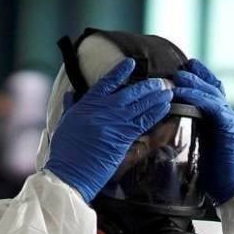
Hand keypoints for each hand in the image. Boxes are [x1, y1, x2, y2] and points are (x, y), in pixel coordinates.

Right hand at [45, 59, 172, 201]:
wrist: (71, 170)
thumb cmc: (65, 150)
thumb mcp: (65, 122)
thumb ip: (71, 106)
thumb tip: (71, 93)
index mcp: (88, 103)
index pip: (107, 82)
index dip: (121, 71)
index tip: (131, 63)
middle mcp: (104, 109)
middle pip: (131, 92)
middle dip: (148, 86)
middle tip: (162, 81)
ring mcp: (115, 122)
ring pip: (141, 105)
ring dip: (157, 97)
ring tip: (169, 91)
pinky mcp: (124, 137)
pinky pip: (144, 122)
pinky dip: (156, 114)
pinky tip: (165, 108)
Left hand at [172, 59, 233, 203]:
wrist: (229, 187)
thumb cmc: (211, 171)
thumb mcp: (197, 145)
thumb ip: (190, 131)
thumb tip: (169, 125)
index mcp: (219, 119)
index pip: (211, 91)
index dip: (199, 78)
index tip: (184, 68)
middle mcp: (227, 115)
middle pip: (213, 87)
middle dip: (197, 74)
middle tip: (180, 67)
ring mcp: (230, 120)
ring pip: (212, 94)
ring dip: (194, 83)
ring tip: (178, 77)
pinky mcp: (229, 127)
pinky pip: (213, 107)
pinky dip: (198, 98)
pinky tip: (184, 94)